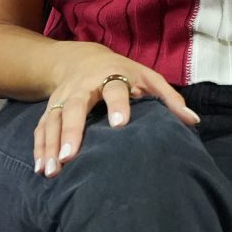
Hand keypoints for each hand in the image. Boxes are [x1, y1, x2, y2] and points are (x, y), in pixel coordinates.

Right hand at [33, 44, 195, 176]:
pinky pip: (40, 129)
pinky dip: (39, 148)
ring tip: (52, 172)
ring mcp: (62, 98)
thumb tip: (193, 121)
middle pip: (74, 107)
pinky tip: (41, 169)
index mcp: (111, 75)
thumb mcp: (148, 77)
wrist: (81, 59)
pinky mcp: (49, 109)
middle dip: (71, 131)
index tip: (120, 125)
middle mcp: (82, 86)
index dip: (118, 105)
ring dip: (50, 146)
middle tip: (70, 157)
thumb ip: (169, 98)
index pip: (114, 89)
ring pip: (52, 120)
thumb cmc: (124, 73)